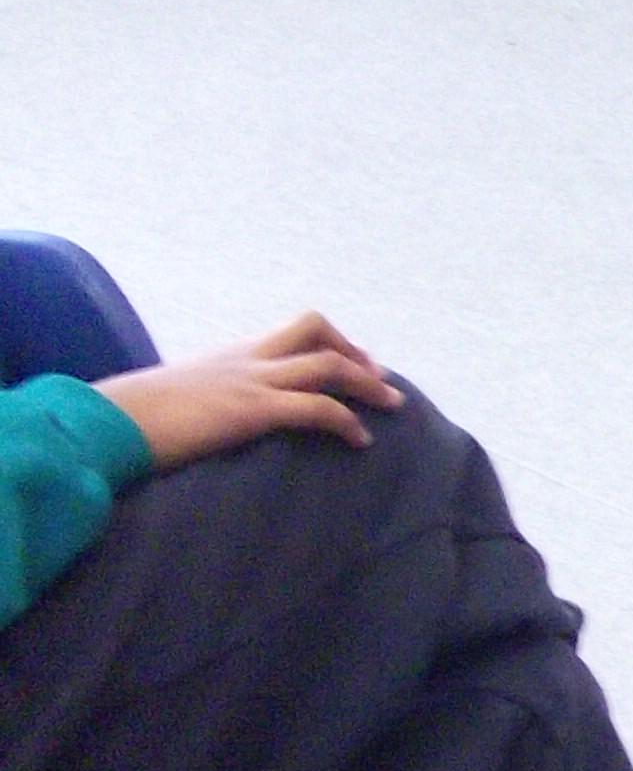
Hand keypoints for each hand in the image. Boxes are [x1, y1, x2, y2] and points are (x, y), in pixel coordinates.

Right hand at [96, 316, 403, 471]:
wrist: (101, 424)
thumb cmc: (126, 420)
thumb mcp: (171, 402)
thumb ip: (198, 403)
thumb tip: (202, 422)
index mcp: (225, 356)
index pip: (286, 334)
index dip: (326, 343)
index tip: (350, 360)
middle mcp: (242, 359)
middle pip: (313, 330)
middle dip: (354, 352)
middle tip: (380, 379)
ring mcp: (248, 381)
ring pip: (327, 365)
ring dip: (368, 384)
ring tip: (393, 405)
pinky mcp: (250, 410)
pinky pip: (316, 408)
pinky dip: (347, 421)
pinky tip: (360, 441)